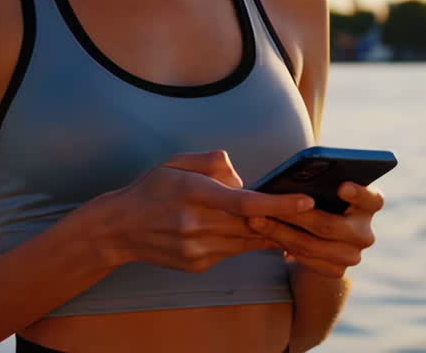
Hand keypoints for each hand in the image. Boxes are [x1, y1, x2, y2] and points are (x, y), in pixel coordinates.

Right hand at [93, 150, 315, 273]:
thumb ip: (212, 162)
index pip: (246, 202)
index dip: (280, 204)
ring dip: (264, 231)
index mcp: (193, 193)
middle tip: (304, 210)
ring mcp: (197, 249)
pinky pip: (231, 252)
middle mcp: (197, 224)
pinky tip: (236, 230)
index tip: (306, 201)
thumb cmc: (151, 190)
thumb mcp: (176, 163)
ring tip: (275, 219)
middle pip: (253, 225)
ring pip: (247, 242)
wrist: (119, 228)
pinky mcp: (198, 264)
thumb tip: (242, 178)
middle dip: (280, 219)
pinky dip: (240, 241)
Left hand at [246, 181, 383, 278]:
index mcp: (369, 204)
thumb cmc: (317, 198)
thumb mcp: (321, 187)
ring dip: (280, 232)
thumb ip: (317, 179)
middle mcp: (365, 232)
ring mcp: (354, 254)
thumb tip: (295, 175)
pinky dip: (284, 245)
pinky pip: (307, 260)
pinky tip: (264, 234)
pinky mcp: (338, 270)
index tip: (341, 186)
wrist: (317, 236)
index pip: (372, 198)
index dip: (359, 193)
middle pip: (330, 225)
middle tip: (269, 206)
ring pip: (313, 245)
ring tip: (255, 219)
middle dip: (295, 215)